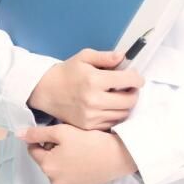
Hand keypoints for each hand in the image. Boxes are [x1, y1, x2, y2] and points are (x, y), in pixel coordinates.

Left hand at [18, 124, 136, 183]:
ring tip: (78, 152)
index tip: (56, 136)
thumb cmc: (90, 141)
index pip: (33, 150)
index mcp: (47, 166)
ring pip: (57, 171)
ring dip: (62, 162)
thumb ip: (37, 133)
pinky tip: (84, 162)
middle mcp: (55, 181)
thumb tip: (20, 134)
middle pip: (45, 161)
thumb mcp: (60, 131)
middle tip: (69, 143)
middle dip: (52, 151)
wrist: (118, 154)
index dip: (42, 140)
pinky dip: (73, 171)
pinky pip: (70, 179)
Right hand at [28, 49, 143, 129]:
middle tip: (128, 88)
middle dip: (133, 93)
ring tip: (118, 97)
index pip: (128, 81)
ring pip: (123, 114)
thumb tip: (123, 57)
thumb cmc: (66, 72)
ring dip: (125, 105)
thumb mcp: (83, 57)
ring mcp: (92, 116)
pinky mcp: (89, 126)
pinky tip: (108, 107)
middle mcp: (94, 100)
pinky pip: (112, 123)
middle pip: (129, 100)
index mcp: (94, 80)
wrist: (46, 91)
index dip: (137, 78)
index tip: (135, 77)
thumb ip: (104, 57)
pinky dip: (114, 115)